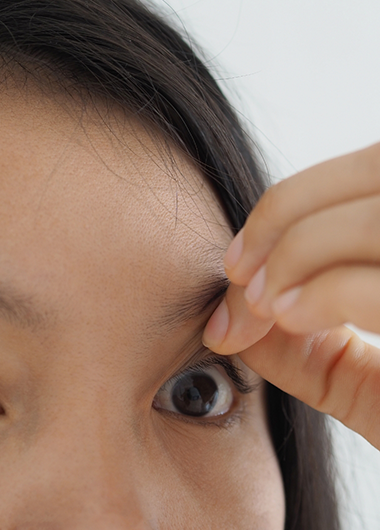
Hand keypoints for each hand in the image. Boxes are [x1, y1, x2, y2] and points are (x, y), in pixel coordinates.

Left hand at [203, 142, 379, 449]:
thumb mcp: (371, 385)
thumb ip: (310, 347)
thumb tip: (232, 318)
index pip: (372, 165)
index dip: (292, 201)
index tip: (239, 258)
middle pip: (376, 167)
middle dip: (288, 214)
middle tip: (239, 274)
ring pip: (378, 217)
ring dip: (299, 252)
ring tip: (264, 305)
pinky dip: (328, 292)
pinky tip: (291, 317)